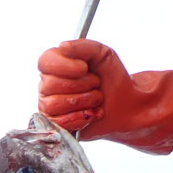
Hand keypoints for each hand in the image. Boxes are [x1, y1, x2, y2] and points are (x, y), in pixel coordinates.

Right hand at [38, 39, 172, 149]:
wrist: (127, 105)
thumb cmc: (113, 80)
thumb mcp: (102, 54)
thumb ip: (82, 46)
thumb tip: (62, 47)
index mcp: (57, 66)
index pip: (45, 62)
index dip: (64, 66)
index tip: (84, 68)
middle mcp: (49, 86)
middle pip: (50, 85)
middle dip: (81, 85)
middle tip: (95, 85)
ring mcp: (50, 106)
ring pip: (53, 104)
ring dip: (83, 102)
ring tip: (95, 101)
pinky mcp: (55, 125)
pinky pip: (56, 122)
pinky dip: (78, 118)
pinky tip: (89, 114)